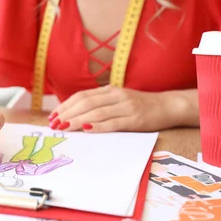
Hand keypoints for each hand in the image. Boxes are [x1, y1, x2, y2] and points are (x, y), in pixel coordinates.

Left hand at [48, 85, 195, 131]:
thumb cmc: (139, 106)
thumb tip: (75, 115)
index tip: (53, 116)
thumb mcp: (118, 100)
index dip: (65, 105)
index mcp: (109, 90)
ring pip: (96, 113)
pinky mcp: (135, 119)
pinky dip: (98, 126)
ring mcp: (126, 107)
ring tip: (64, 127)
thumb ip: (100, 104)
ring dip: (77, 120)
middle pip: (85, 104)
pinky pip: (113, 123)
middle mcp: (116, 96)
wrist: (168, 106)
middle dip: (67, 114)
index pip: (82, 96)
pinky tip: (86, 129)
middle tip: (54, 124)